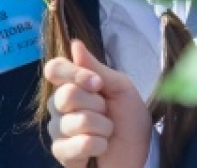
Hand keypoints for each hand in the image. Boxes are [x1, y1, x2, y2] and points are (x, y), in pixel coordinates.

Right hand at [44, 40, 151, 167]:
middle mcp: (59, 106)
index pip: (54, 69)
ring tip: (107, 134)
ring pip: (75, 122)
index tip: (97, 84)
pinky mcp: (62, 152)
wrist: (141, 153)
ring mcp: (58, 130)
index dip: (74, 74)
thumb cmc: (130, 119)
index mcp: (72, 85)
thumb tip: (75, 44)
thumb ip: (96, 68)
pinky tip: (100, 148)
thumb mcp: (120, 88)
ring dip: (102, 129)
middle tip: (107, 113)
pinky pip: (75, 146)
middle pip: (66, 95)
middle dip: (97, 106)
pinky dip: (97, 146)